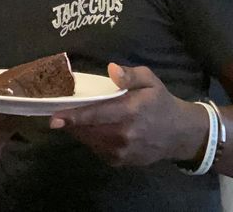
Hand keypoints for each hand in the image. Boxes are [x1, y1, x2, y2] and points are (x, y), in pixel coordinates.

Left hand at [52, 64, 202, 166]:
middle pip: (88, 130)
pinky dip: (90, 138)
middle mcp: (124, 135)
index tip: (54, 118)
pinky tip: (92, 128)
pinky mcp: (119, 162)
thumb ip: (130, 75)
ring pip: (90, 141)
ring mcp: (122, 152)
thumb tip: (111, 70)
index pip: (96, 115)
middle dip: (71, 122)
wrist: (178, 134)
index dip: (74, 117)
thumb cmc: (160, 102)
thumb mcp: (150, 80)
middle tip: (58, 113)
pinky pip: (97, 149)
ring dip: (79, 130)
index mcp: (131, 111)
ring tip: (73, 118)